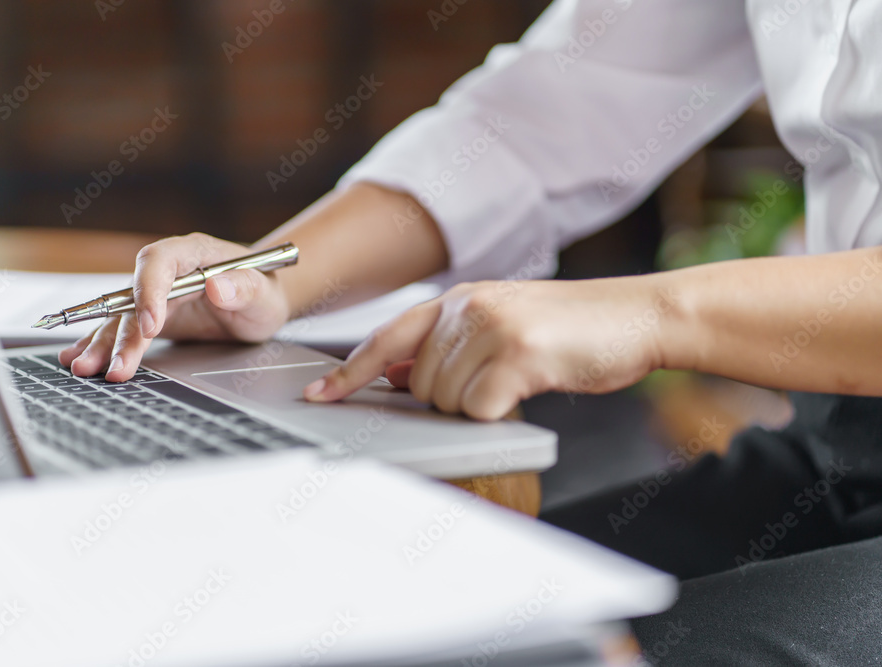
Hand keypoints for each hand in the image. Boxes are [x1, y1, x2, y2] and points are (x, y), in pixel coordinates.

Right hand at [59, 233, 290, 380]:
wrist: (261, 303)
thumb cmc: (266, 293)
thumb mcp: (265, 293)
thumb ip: (245, 287)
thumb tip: (218, 285)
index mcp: (194, 253)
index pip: (160, 261)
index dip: (150, 290)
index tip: (152, 325)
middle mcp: (168, 271)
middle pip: (134, 296)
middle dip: (122, 333)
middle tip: (115, 366)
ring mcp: (155, 295)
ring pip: (122, 317)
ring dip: (102, 343)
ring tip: (85, 368)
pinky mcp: (150, 316)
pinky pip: (121, 328)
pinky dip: (100, 343)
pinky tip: (77, 357)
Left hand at [303, 276, 682, 419]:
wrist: (639, 317)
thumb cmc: (572, 330)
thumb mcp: (501, 328)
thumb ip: (449, 348)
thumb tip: (399, 376)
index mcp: (459, 298)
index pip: (388, 338)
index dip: (351, 371)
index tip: (322, 394)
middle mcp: (468, 306)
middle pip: (421, 384)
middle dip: (451, 398)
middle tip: (499, 382)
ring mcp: (492, 326)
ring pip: (448, 400)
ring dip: (480, 405)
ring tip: (520, 379)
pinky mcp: (518, 352)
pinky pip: (480, 409)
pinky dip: (502, 413)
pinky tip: (531, 386)